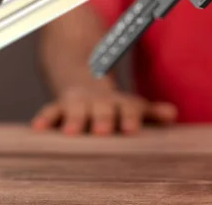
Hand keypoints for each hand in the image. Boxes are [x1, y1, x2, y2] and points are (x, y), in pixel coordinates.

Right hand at [31, 85, 177, 135]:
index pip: (129, 108)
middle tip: (104, 130)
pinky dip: (45, 118)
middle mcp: (100, 102)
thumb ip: (152, 112)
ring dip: (75, 119)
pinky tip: (38, 128)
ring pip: (76, 110)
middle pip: (103, 109)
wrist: (84, 79)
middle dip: (103, 118)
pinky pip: (51, 110)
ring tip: (71, 132)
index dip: (131, 117)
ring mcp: (79, 103)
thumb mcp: (132, 105)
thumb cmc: (114, 104)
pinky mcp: (59, 106)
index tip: (132, 130)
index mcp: (120, 103)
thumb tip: (173, 114)